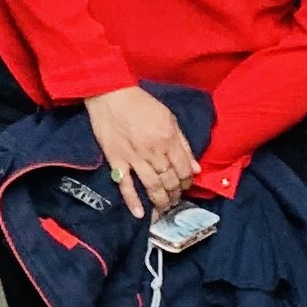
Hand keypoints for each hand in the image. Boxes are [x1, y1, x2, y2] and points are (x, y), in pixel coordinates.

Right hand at [83, 83, 197, 215]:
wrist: (110, 93)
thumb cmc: (141, 103)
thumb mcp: (169, 117)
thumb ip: (183, 144)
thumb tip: (195, 168)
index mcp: (168, 140)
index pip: (183, 170)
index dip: (187, 181)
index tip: (186, 185)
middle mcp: (154, 152)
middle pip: (169, 181)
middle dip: (175, 193)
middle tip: (176, 199)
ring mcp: (134, 158)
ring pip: (152, 186)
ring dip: (161, 200)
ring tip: (164, 207)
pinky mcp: (116, 160)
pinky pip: (125, 184)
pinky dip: (132, 200)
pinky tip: (139, 213)